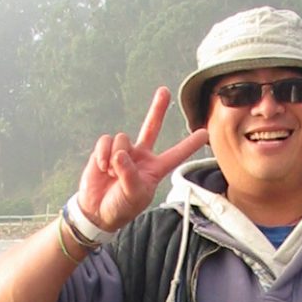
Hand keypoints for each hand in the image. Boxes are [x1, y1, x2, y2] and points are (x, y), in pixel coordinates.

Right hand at [76, 88, 207, 232]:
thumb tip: (120, 154)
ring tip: (112, 174)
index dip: (189, 144)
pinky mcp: (105, 149)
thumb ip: (130, 175)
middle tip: (164, 91)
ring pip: (123, 139)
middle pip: (151, 127)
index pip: (175, 155)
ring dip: (115, 157)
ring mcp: (123, 151)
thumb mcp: (133, 196)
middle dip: (157, 109)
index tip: (204, 133)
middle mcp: (141, 157)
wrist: (97, 210)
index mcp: (154, 170)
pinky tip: (102, 168)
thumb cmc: (121, 207)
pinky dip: (103, 154)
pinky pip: (106, 141)